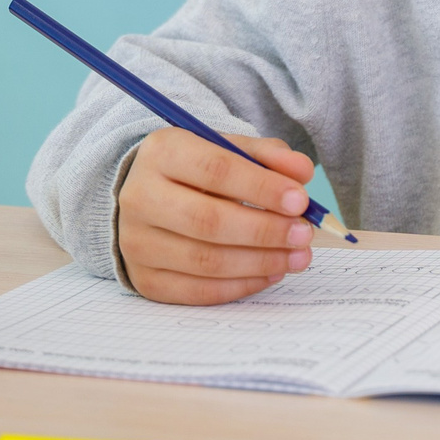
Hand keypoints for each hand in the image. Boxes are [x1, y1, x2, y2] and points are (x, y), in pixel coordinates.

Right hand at [115, 129, 319, 304]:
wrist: (146, 195)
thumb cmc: (195, 170)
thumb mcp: (227, 148)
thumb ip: (267, 156)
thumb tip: (302, 173)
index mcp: (161, 153)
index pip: (215, 170)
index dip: (262, 188)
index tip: (299, 200)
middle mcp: (140, 197)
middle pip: (208, 221)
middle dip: (264, 230)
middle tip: (303, 234)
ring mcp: (137, 242)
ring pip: (205, 261)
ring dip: (260, 262)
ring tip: (297, 256)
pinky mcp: (144, 278)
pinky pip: (198, 290)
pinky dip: (241, 285)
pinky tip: (271, 273)